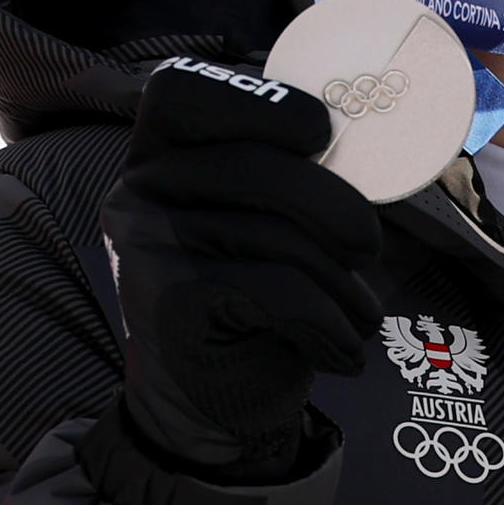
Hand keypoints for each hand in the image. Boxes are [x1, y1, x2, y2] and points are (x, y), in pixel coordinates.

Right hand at [105, 59, 379, 481]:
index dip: (258, 102)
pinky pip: (277, 290)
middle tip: (367, 245)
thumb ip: (284, 175)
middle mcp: (136, 194)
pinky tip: (341, 350)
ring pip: (274, 235)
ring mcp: (148, 247)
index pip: (182, 91)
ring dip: (339, 283)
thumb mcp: (262, 226)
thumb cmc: (251, 307)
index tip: (319, 135)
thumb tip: (367, 140)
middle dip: (332, 205)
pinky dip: (328, 323)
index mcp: (156, 157)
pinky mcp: (172, 301)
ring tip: (357, 315)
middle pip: (253, 166)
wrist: (209, 413)